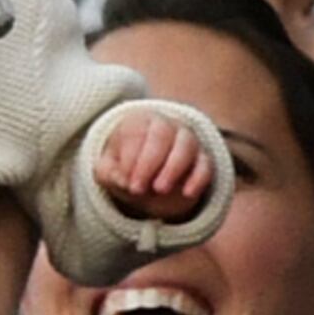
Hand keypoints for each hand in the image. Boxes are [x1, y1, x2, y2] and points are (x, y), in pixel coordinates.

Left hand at [95, 107, 216, 222]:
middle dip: (150, 162)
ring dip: (173, 168)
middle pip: (162, 133)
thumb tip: (123, 180)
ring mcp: (187, 140)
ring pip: (186, 145)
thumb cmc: (123, 169)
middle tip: (138, 189)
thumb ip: (109, 174)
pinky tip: (187, 194)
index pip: (137, 132)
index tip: (126, 183)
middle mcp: (166, 125)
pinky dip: (198, 179)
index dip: (131, 158)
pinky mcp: (203, 159)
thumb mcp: (108, 171)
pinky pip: (206, 164)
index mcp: (138, 121)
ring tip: (159, 190)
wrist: (147, 181)